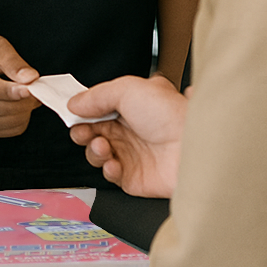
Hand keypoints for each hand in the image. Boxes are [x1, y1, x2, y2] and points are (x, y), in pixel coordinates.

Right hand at [0, 37, 39, 137]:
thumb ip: (12, 60)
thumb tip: (29, 77)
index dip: (15, 91)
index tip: (30, 89)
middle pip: (6, 108)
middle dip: (25, 99)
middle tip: (32, 87)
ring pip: (12, 121)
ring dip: (25, 109)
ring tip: (23, 94)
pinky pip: (13, 130)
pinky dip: (21, 119)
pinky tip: (16, 105)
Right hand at [67, 75, 187, 197]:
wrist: (195, 150)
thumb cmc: (171, 116)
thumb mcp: (127, 89)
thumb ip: (95, 95)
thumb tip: (73, 104)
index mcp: (130, 106)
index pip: (97, 107)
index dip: (82, 110)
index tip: (71, 111)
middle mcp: (130, 130)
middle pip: (92, 130)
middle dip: (82, 130)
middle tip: (82, 130)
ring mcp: (132, 154)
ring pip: (96, 152)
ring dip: (93, 149)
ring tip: (102, 146)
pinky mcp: (134, 177)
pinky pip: (109, 174)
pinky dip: (106, 168)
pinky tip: (113, 162)